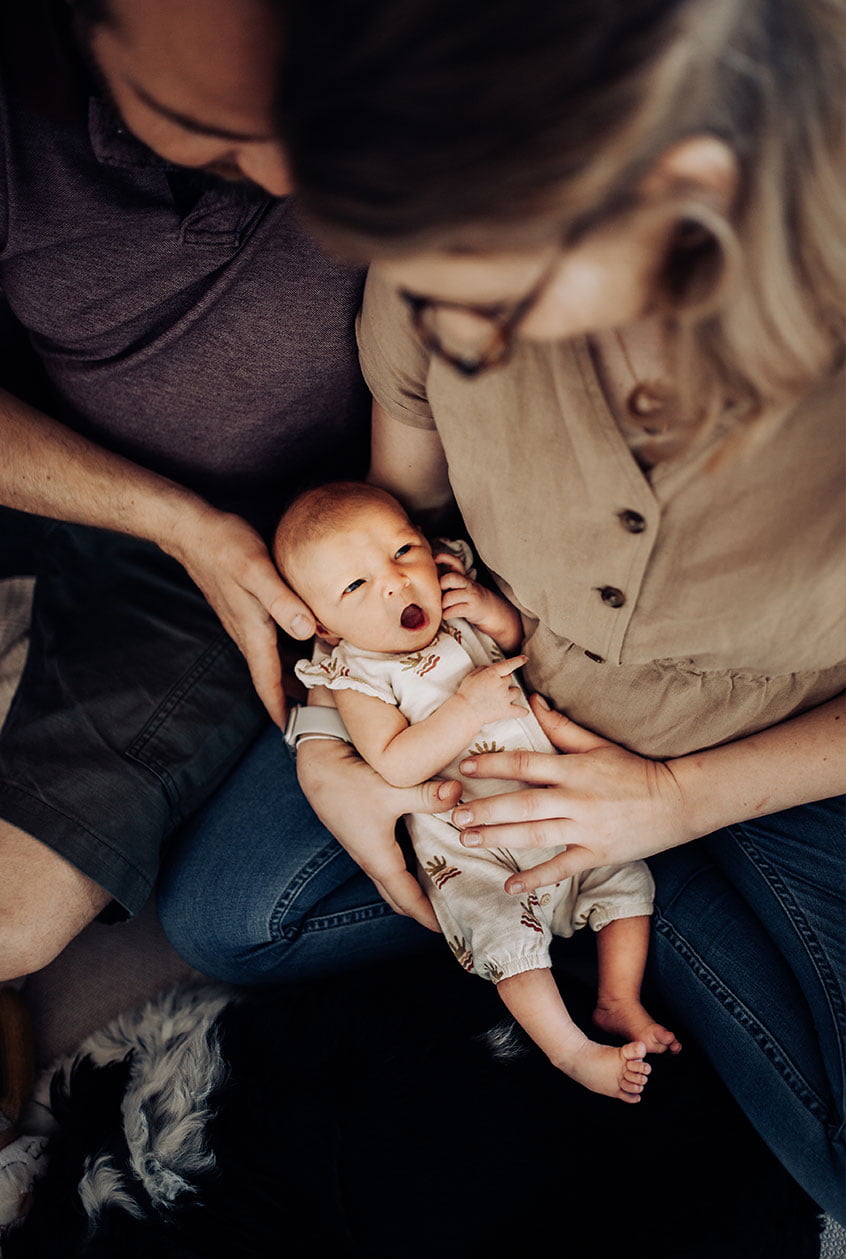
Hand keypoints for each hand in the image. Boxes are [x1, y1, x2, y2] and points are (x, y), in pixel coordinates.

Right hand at [165, 506, 314, 726]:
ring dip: (286, 675)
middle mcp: (246, 632)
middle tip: (315, 713)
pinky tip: (297, 644)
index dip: (279, 706)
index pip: (266, 680)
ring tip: (311, 686)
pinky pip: (265, 641)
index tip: (290, 730)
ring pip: (268, 659)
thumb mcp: (257, 571)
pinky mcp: (242, 608)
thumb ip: (282, 600)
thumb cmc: (225, 546)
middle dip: (288, 697)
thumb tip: (304, 631)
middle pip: (269, 675)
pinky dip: (282, 652)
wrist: (192, 530)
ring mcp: (242, 622)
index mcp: (253, 631)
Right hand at [296, 737, 462, 929]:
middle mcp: (372, 858)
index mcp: (378, 859)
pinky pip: (393, 861)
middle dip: (424, 910)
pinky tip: (430, 856)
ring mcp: (368, 847)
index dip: (428, 917)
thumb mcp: (391, 789)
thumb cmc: (348, 781)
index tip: (451, 931)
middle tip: (454, 915)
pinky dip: (411, 869)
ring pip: (396, 879)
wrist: (317, 763)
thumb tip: (458, 795)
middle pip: (400, 896)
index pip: (407, 900)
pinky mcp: (367, 833)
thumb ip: (426, 795)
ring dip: (418, 889)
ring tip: (448, 891)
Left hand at [436, 550, 495, 621]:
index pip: (455, 562)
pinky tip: (447, 614)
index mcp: (463, 575)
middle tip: (439, 592)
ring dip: (442, 604)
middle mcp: (467, 583)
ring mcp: (470, 596)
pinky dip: (446, 614)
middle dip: (441, 585)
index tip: (435, 559)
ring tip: (443, 606)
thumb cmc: (467, 595)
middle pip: (451, 578)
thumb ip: (446, 576)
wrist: (488, 608)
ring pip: (449, 597)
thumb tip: (427, 574)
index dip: (445, 558)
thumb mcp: (460, 582)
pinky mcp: (471, 609)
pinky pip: (452, 611)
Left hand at [451, 695, 689, 891]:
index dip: (493, 765)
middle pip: (523, 804)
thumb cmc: (634, 770)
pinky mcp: (596, 854)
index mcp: (574, 769)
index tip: (465, 767)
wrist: (677, 801)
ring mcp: (586, 829)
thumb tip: (531, 700)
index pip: (526, 764)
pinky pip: (561, 868)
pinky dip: (536, 878)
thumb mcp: (598, 744)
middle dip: (486, 809)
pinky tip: (509, 885)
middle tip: (455, 814)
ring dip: (499, 838)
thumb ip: (561, 726)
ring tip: (468, 839)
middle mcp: (577, 799)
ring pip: (535, 835)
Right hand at [457, 657, 527, 724]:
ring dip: (511, 692)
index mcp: (492, 674)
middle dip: (504, 681)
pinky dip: (522, 711)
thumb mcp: (471, 676)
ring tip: (502, 697)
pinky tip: (524, 711)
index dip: (518, 661)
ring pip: (516, 691)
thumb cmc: (466, 693)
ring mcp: (505, 698)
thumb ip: (482, 669)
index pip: (509, 664)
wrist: (465, 711)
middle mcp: (501, 684)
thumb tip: (489, 668)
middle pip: (510, 679)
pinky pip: (520, 710)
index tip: (524, 658)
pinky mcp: (506, 711)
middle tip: (494, 686)